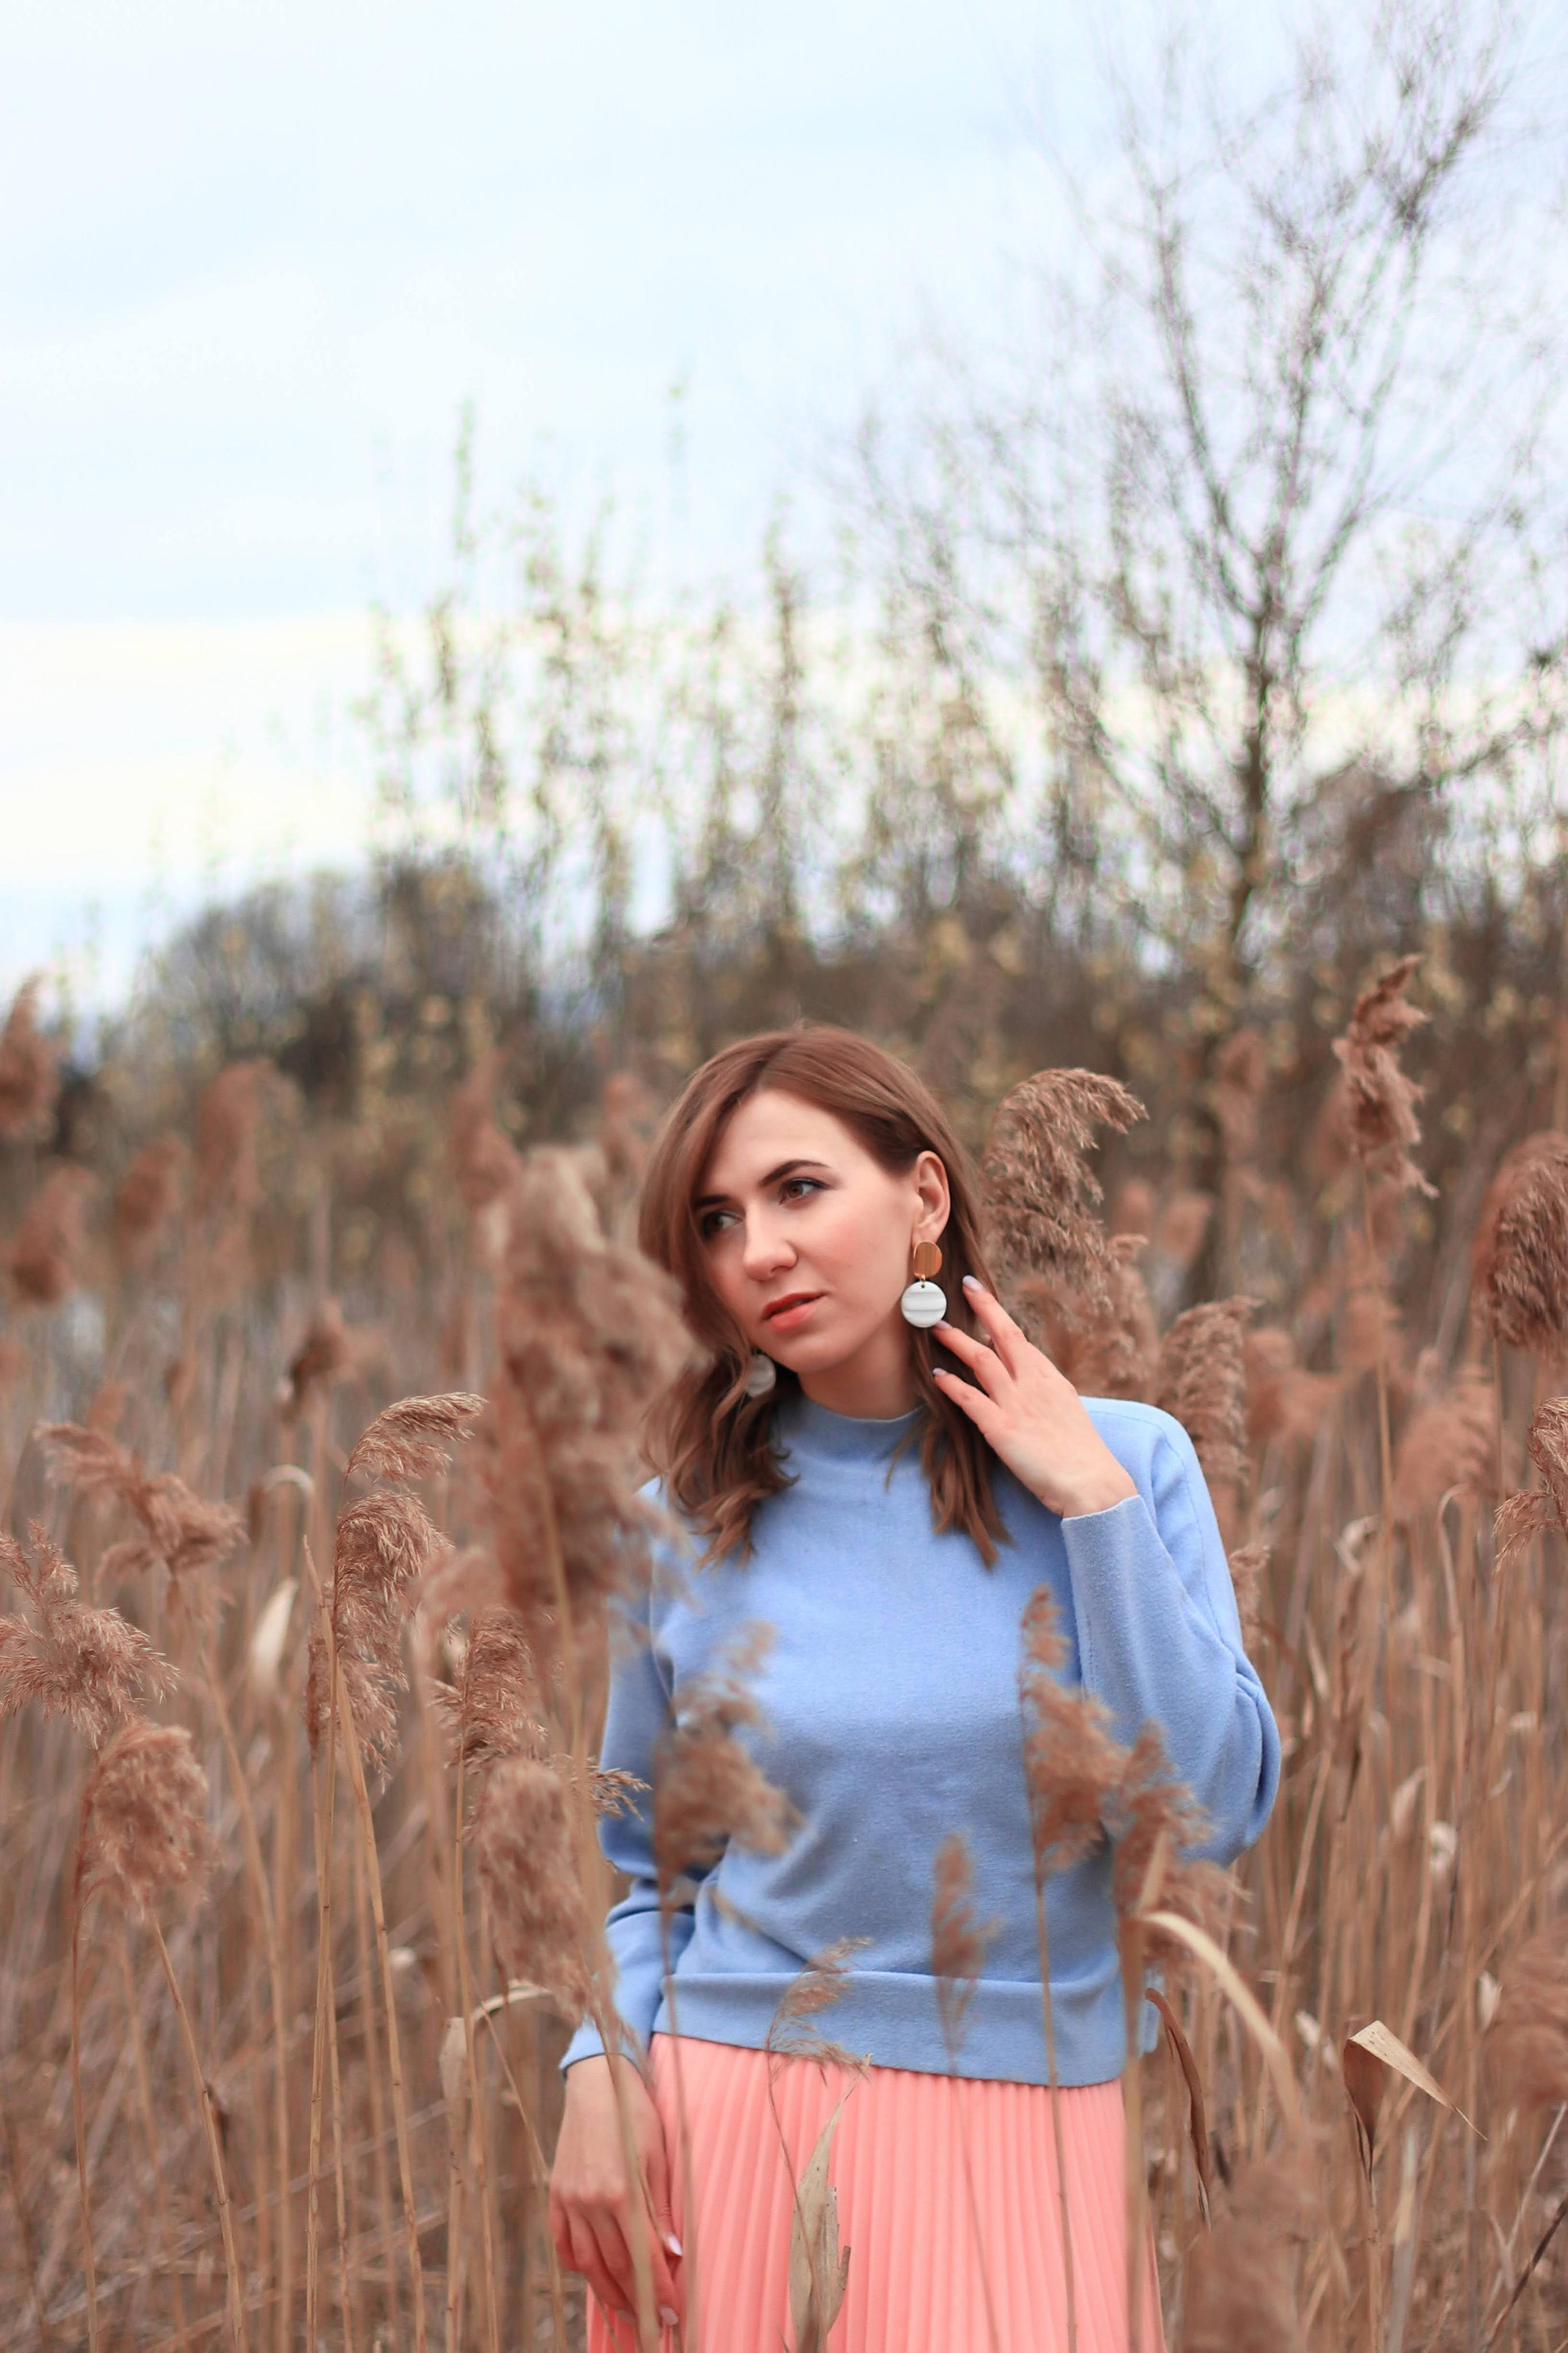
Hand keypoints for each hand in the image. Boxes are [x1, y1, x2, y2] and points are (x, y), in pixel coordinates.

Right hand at [550, 2052, 683, 2335]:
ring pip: (587, 2263)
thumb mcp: (657, 2156)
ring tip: (626, 2309)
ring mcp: (569, 2199)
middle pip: (614, 2266)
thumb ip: (661, 2208)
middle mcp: (591, 2201)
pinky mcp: (555, 2194)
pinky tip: (591, 2275)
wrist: (597, 2082)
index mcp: (622, 2191)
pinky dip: (577, 2265)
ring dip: (608, 2291)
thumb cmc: (635, 2114)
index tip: (673, 2314)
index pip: (644, 2257)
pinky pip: (562, 2242)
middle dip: (638, 2300)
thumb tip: (673, 2254)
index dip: (660, 2291)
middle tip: (654, 2320)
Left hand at [931, 1278, 1138, 1520]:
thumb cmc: (1082, 1456)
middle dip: (983, 1307)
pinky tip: (936, 1376)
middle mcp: (1034, 1383)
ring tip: (936, 1327)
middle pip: (1004, 1335)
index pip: (1019, 1340)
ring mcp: (1017, 1403)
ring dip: (957, 1341)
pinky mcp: (1001, 1428)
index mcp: (1051, 1379)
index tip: (981, 1295)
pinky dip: (951, 1385)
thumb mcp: (1068, 1413)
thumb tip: (1028, 1382)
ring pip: (981, 1360)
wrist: (1092, 1483)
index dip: (996, 1315)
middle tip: (964, 1287)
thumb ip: (1046, 1394)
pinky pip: (970, 1399)